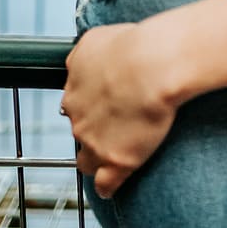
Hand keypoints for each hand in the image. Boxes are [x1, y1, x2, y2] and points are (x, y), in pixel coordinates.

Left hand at [62, 23, 177, 198]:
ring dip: (96, 158)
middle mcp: (78, 116)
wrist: (153, 65)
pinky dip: (106, 187)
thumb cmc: (133, 45)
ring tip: (112, 155)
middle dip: (93, 130)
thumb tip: (78, 62)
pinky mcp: (117, 161)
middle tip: (117, 124)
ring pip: (86, 160)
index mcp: (74, 87)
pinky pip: (105, 184)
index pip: (74, 104)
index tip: (105, 103)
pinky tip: (109, 189)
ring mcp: (94, 142)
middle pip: (80, 131)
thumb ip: (82, 55)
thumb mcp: (96, 38)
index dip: (90, 105)